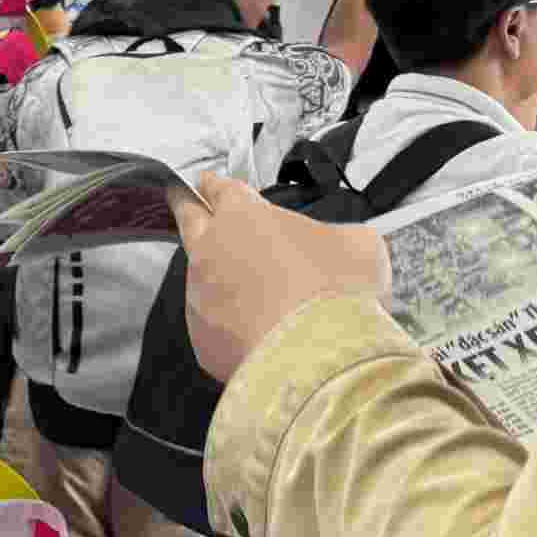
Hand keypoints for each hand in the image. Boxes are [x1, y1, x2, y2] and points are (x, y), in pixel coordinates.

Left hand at [169, 175, 390, 382]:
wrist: (313, 356)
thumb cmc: (337, 288)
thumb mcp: (357, 245)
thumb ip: (337, 236)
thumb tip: (338, 246)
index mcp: (243, 216)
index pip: (221, 190)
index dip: (214, 184)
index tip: (206, 180)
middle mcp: (210, 251)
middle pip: (188, 220)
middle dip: (185, 205)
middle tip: (179, 196)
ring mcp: (199, 296)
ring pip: (201, 277)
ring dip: (217, 276)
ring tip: (245, 286)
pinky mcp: (201, 338)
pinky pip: (212, 323)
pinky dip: (228, 322)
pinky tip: (253, 330)